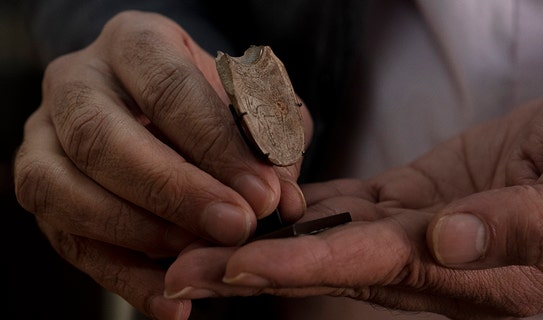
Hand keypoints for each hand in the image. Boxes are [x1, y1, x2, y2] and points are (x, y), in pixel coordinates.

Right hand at [13, 11, 311, 319]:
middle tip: (235, 228)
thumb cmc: (210, 100)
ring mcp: (45, 136)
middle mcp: (77, 83)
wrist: (158, 103)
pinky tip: (169, 302)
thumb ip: (270, 140)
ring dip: (138, 234)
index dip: (216, 146)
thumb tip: (284, 199)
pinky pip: (66, 239)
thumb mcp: (250, 103)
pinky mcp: (40, 187)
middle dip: (173, 192)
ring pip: (63, 190)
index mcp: (134, 44)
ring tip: (198, 261)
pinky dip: (121, 277)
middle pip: (103, 139)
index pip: (168, 90)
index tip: (264, 194)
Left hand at [164, 80, 542, 318]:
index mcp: (479, 276)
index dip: (301, 269)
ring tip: (198, 239)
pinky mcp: (423, 197)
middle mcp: (440, 263)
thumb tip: (446, 241)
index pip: (372, 270)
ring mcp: (427, 232)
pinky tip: (263, 205)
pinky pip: (355, 207)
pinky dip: (307, 209)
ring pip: (333, 239)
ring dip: (267, 241)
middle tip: (178, 271)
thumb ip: (524, 224)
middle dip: (256, 269)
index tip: (233, 270)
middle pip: (332, 266)